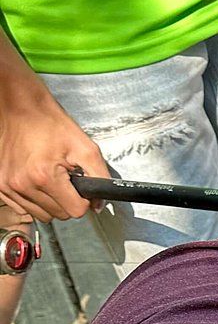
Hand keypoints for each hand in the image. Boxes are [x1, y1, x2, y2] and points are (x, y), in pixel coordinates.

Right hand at [0, 77, 111, 220]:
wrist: (20, 108)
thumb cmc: (49, 123)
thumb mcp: (85, 147)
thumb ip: (100, 177)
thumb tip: (99, 203)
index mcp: (44, 176)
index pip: (75, 211)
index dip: (83, 200)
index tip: (79, 185)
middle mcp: (23, 185)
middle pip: (60, 214)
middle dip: (68, 199)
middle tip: (65, 176)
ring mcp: (9, 187)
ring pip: (43, 214)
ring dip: (51, 201)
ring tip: (51, 176)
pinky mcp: (1, 186)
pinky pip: (25, 208)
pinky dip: (35, 199)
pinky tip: (37, 181)